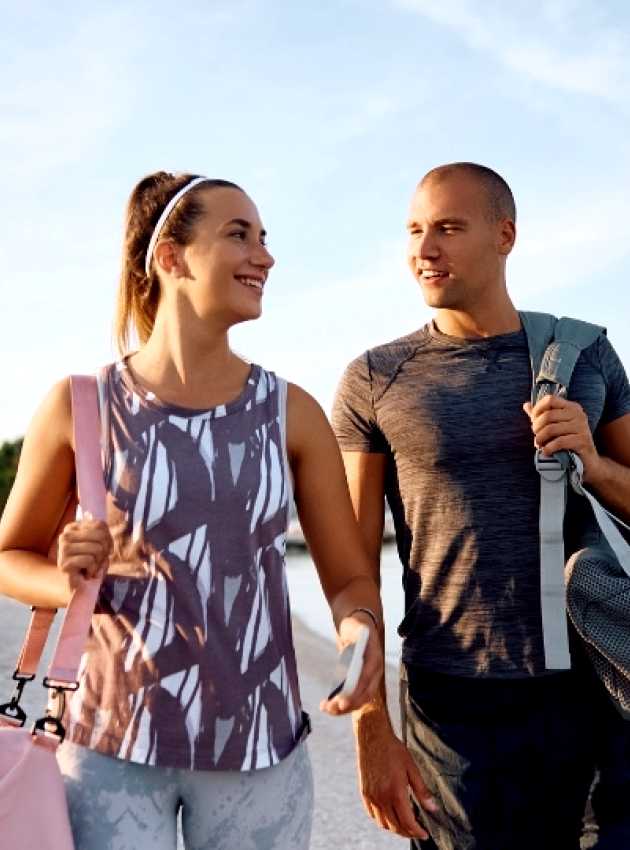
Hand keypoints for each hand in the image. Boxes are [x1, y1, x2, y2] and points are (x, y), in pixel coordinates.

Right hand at [56, 512, 112, 590]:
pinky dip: (93, 570)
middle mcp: (65, 535)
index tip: (105, 549)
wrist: (78, 587)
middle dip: (105, 550)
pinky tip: (86, 574)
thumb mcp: (99, 545)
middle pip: (100, 535)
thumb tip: (105, 539)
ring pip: (97, 548)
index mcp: (73, 528)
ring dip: (99, 562)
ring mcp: (63, 549)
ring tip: (91, 567)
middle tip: (98, 560)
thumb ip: (103, 535)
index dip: (108, 538)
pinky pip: (90, 561)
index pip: (100, 525)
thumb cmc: (90, 564)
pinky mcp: (64, 564)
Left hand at [319, 613, 382, 714]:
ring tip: (325, 708)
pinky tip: (328, 706)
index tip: (341, 703)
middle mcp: (376, 671)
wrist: (359, 627)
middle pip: (365, 694)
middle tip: (330, 709)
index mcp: (375, 657)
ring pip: (360, 699)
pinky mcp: (363, 683)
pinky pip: (355, 697)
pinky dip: (343, 704)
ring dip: (344, 708)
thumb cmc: (355, 627)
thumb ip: (355, 635)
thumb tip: (354, 641)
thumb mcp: (354, 627)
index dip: (354, 692)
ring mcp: (371, 679)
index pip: (366, 679)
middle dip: (348, 704)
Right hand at [356, 718, 437, 839]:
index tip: (424, 833)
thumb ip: (422, 791)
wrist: (373, 736)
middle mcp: (381, 797)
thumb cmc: (393, 749)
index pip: (407, 822)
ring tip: (404, 824)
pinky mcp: (364, 792)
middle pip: (395, 826)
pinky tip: (389, 815)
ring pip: (383, 823)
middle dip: (407, 832)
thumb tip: (433, 808)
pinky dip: (381, 820)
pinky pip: (372, 815)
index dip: (417, 831)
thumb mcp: (412, 768)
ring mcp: (371, 796)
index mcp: (395, 791)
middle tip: (417, 830)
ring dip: (394, 828)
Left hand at [523, 395, 601, 482]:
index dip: (537, 409)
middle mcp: (578, 414)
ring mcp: (582, 427)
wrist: (587, 461)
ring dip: (540, 439)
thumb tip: (526, 405)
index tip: (533, 421)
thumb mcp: (555, 426)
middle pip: (548, 415)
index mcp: (572, 407)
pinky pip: (559, 442)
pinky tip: (546, 452)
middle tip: (536, 436)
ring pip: (551, 429)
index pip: (550, 399)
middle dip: (537, 427)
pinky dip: (548, 448)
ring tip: (539, 445)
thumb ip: (542, 415)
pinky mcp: (582, 441)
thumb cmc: (568, 441)